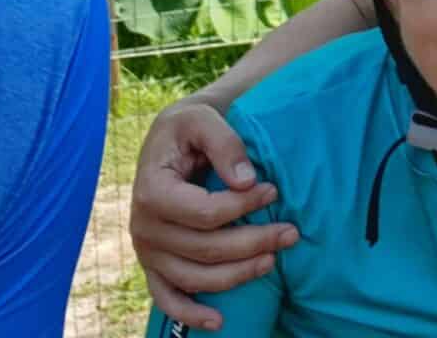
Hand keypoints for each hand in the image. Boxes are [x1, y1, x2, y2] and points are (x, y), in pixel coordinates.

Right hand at [128, 99, 297, 330]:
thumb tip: (247, 181)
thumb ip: (225, 144)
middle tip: (290, 232)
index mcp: (152, 190)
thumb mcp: (203, 119)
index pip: (204, 213)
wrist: (171, 140)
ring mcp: (148, 251)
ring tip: (273, 261)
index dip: (243, 207)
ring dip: (238, 275)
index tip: (273, 191)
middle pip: (206, 249)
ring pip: (195, 277)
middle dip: (254, 242)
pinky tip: (218, 321)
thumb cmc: (189, 129)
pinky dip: (190, 314)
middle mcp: (145, 227)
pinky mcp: (154, 265)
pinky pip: (167, 298)